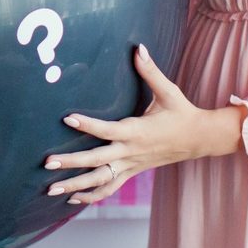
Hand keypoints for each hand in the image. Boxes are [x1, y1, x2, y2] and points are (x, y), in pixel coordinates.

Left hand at [43, 44, 245, 205]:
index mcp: (137, 131)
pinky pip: (110, 188)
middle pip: (97, 161)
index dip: (87, 124)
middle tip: (47, 162)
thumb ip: (150, 71)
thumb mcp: (168, 91)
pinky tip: (72, 199)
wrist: (200, 139)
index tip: (67, 118)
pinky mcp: (132, 172)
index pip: (107, 129)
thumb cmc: (182, 113)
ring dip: (75, 186)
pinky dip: (91, 196)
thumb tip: (138, 47)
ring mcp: (131, 165)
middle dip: (71, 163)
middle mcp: (131, 152)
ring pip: (100, 181)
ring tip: (50, 189)